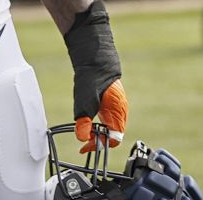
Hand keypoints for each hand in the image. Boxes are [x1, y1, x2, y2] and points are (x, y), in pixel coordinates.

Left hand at [64, 0, 127, 152]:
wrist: (95, 54)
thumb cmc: (93, 75)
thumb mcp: (85, 100)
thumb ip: (84, 121)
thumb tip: (82, 138)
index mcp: (118, 111)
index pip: (114, 138)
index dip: (99, 146)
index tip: (85, 147)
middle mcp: (120, 110)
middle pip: (113, 134)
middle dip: (98, 141)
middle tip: (83, 142)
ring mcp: (116, 104)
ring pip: (110, 126)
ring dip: (98, 132)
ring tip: (85, 134)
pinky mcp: (110, 99)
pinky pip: (107, 117)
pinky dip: (98, 123)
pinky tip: (89, 121)